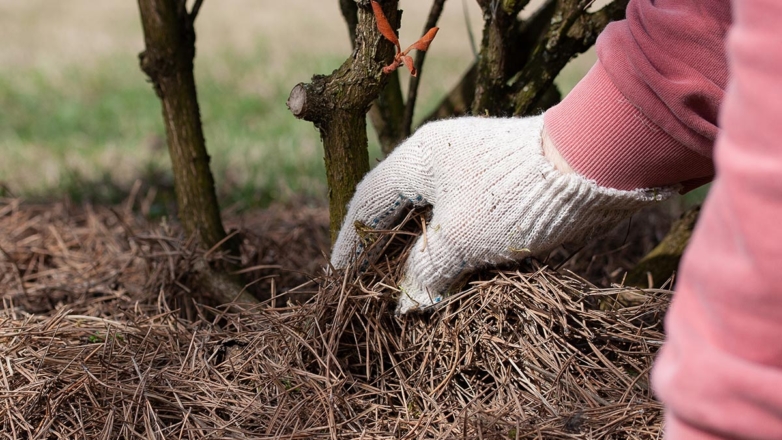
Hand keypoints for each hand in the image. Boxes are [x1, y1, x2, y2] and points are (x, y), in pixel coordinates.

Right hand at [331, 115, 671, 312]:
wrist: (596, 163)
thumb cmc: (516, 197)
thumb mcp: (462, 239)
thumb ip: (425, 271)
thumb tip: (404, 304)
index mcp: (418, 157)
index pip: (369, 202)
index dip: (349, 241)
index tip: (337, 274)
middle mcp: (439, 156)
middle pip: (396, 207)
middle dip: (381, 249)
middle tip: (368, 285)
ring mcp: (470, 167)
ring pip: (429, 214)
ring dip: (416, 251)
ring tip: (404, 286)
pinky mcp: (498, 182)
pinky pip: (457, 217)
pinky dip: (446, 246)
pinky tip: (445, 272)